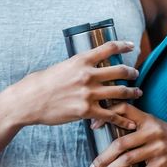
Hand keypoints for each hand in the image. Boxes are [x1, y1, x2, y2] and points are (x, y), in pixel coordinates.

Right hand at [13, 41, 142, 128]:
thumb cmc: (41, 82)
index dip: (123, 45)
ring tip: (137, 93)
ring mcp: (88, 93)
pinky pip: (111, 114)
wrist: (29, 100)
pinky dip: (123, 119)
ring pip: (120, 92)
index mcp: (81, 60)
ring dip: (132, 92)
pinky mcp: (86, 111)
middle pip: (119, 70)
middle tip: (135, 73)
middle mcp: (88, 75)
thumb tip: (87, 64)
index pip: (108, 48)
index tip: (131, 45)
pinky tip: (129, 122)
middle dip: (131, 72)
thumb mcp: (62, 66)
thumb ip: (78, 66)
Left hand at [87, 103, 166, 166]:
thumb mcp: (151, 122)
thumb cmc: (165, 134)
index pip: (123, 110)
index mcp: (145, 118)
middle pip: (120, 143)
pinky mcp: (162, 164)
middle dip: (102, 158)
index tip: (92, 127)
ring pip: (127, 160)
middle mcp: (150, 131)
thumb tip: (104, 125)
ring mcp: (157, 148)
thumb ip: (132, 122)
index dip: (106, 116)